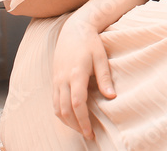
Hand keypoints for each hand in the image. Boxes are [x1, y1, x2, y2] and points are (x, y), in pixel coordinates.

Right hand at [51, 15, 113, 139]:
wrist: (73, 30)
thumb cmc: (90, 43)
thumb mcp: (101, 58)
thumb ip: (105, 78)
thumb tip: (112, 97)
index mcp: (75, 74)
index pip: (77, 104)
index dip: (83, 121)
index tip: (91, 132)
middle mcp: (62, 79)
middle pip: (65, 110)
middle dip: (76, 126)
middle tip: (89, 135)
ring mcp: (56, 80)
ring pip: (57, 108)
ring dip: (68, 122)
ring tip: (81, 129)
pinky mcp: (54, 80)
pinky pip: (54, 102)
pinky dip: (61, 113)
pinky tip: (71, 117)